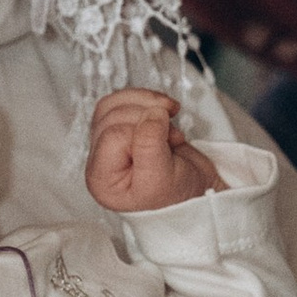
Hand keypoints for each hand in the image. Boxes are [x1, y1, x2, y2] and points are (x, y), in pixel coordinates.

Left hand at [88, 86, 217, 212]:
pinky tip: (163, 111)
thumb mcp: (161, 178)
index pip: (114, 135)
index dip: (143, 131)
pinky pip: (123, 101)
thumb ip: (150, 144)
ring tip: (168, 123)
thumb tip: (150, 112)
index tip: (166, 143)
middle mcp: (101, 160)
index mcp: (102, 178)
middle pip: (112, 116)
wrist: (194, 193)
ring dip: (147, 106)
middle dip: (147, 119)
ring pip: (114, 105)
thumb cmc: (175, 197)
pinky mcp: (125, 129)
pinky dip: (146, 99)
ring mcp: (112, 143)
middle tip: (170, 138)